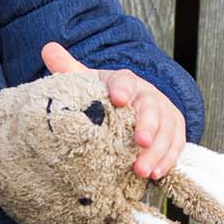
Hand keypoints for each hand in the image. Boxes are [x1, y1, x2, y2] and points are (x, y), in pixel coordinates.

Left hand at [41, 41, 185, 178]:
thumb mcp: (88, 80)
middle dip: (148, 125)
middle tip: (140, 142)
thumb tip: (47, 49)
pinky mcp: (175, 130)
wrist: (133, 101)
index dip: (122, 89)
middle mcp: (149, 94)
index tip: (116, 98)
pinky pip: (176, 145)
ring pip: (167, 130)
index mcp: (126, 81)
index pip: (125, 81)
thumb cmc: (105, 93)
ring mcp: (165, 112)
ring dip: (157, 152)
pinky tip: (155, 174)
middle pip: (152, 108)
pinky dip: (167, 160)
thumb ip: (68, 68)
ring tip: (141, 171)